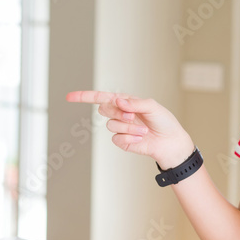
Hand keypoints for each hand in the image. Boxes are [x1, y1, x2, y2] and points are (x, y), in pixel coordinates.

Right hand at [65, 91, 195, 168]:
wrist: (170, 142)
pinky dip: (129, 138)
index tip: (69, 97)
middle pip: (104, 109)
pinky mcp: (122, 141)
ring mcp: (120, 128)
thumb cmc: (164, 122)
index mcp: (125, 101)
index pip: (101, 97)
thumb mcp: (152, 107)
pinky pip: (116, 138)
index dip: (84, 96)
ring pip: (111, 125)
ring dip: (128, 127)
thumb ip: (135, 102)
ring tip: (143, 130)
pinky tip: (140, 139)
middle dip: (118, 112)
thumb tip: (119, 101)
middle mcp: (120, 113)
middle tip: (133, 116)